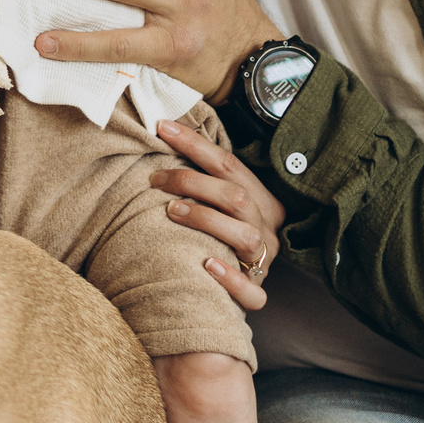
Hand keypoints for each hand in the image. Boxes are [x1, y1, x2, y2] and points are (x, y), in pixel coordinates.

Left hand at [151, 117, 286, 311]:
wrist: (231, 295)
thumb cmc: (222, 241)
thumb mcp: (224, 208)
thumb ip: (207, 183)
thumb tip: (166, 138)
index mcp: (263, 204)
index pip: (230, 165)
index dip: (195, 144)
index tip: (162, 127)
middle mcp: (267, 230)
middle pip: (236, 197)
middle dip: (193, 181)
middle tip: (156, 179)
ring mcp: (263, 262)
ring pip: (244, 236)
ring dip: (206, 219)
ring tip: (171, 210)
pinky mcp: (256, 293)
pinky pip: (250, 290)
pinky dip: (230, 277)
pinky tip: (207, 265)